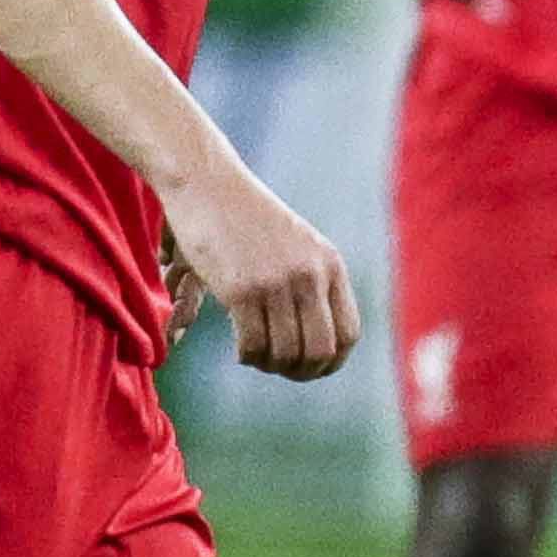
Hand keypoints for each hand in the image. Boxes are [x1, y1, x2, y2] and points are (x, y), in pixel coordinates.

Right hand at [157, 147, 358, 381]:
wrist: (208, 184)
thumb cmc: (247, 219)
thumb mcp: (296, 244)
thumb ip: (313, 282)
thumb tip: (320, 344)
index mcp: (329, 264)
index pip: (348, 334)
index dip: (332, 362)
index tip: (309, 366)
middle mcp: (309, 275)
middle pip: (320, 352)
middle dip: (301, 372)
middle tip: (279, 367)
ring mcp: (276, 282)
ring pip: (285, 354)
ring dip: (269, 364)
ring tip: (256, 354)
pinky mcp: (241, 289)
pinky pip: (253, 346)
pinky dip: (247, 356)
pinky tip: (240, 347)